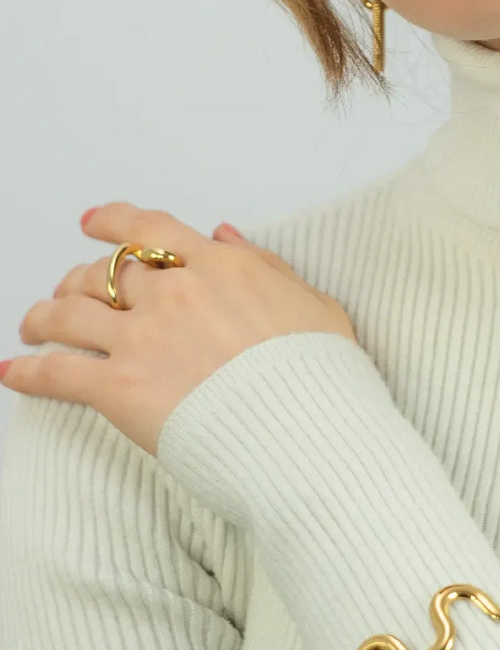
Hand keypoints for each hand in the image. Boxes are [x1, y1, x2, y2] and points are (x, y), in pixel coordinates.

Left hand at [0, 202, 357, 457]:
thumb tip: (225, 235)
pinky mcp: (119, 388)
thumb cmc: (318, 373)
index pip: (150, 229)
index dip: (114, 220)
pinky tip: (12, 372)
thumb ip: (263, 263)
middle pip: (106, 272)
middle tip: (71, 289)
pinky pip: (57, 373)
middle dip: (82, 279)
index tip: (94, 220)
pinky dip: (28, 372)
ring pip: (70, 312)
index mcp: (219, 267)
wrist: (304, 428)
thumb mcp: (311, 301)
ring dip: (45, 316)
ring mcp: (142, 338)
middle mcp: (174, 293)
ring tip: (35, 324)